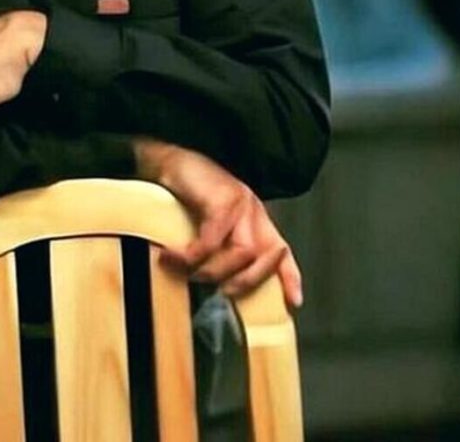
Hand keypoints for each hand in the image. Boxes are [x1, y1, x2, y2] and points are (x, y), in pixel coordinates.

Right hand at [133, 139, 301, 309]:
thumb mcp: (209, 219)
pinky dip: (189, 257)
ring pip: (242, 254)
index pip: (279, 247)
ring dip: (211, 272)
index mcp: (253, 215)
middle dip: (243, 282)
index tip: (294, 301)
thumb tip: (214, 280)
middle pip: (264, 257)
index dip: (289, 276)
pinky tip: (170, 257)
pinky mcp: (220, 202)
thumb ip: (221, 243)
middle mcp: (252, 209)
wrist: (165, 159)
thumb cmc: (184, 190)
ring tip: (184, 271)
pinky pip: (211, 243)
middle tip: (218, 292)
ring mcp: (239, 204)